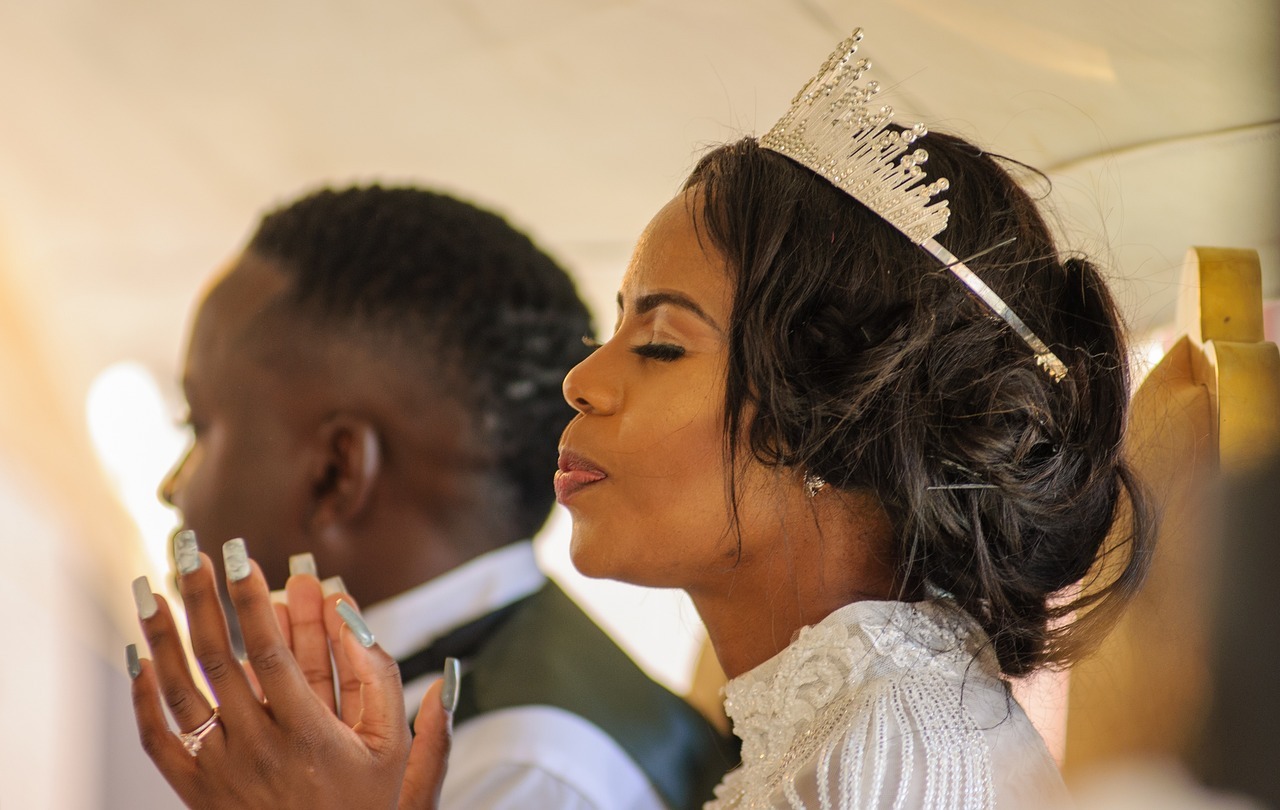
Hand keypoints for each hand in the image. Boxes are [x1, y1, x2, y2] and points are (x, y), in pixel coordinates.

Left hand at [127, 537, 452, 808]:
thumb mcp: (396, 759)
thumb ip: (398, 696)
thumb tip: (392, 630)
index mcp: (309, 737)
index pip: (272, 653)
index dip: (254, 601)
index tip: (243, 557)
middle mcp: (257, 749)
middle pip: (219, 658)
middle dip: (203, 597)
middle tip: (192, 550)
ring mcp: (220, 770)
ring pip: (180, 692)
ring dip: (162, 634)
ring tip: (150, 587)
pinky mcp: (197, 791)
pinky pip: (160, 738)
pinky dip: (144, 695)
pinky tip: (140, 656)